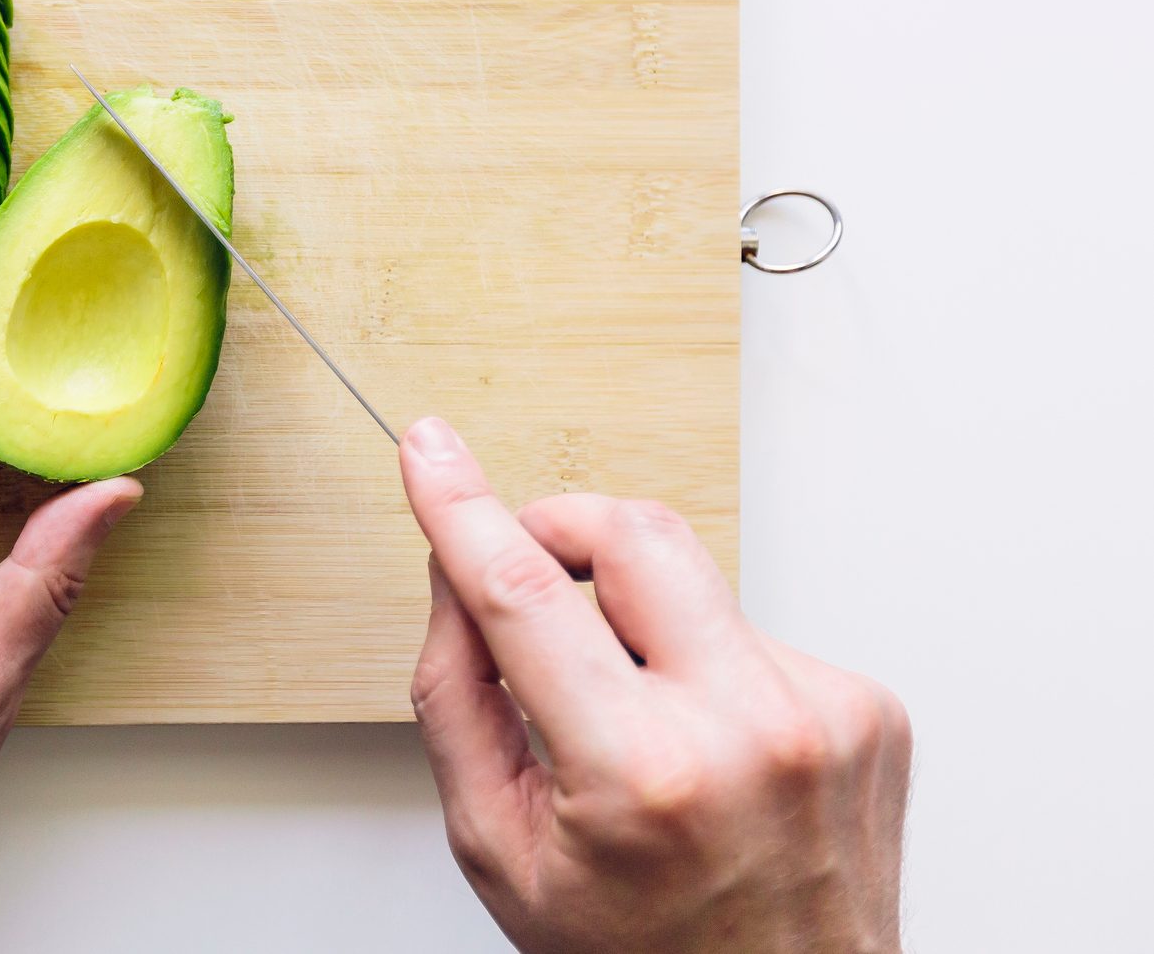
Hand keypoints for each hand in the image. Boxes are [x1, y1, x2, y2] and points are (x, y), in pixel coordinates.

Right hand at [400, 417, 910, 953]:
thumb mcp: (499, 849)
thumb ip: (456, 699)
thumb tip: (454, 578)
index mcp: (642, 773)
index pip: (524, 593)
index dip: (461, 508)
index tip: (429, 450)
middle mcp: (748, 728)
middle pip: (633, 531)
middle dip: (561, 526)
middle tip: (527, 561)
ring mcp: (822, 711)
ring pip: (691, 579)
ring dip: (639, 620)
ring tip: (637, 718)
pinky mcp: (868, 706)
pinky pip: (752, 631)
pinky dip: (707, 666)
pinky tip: (706, 743)